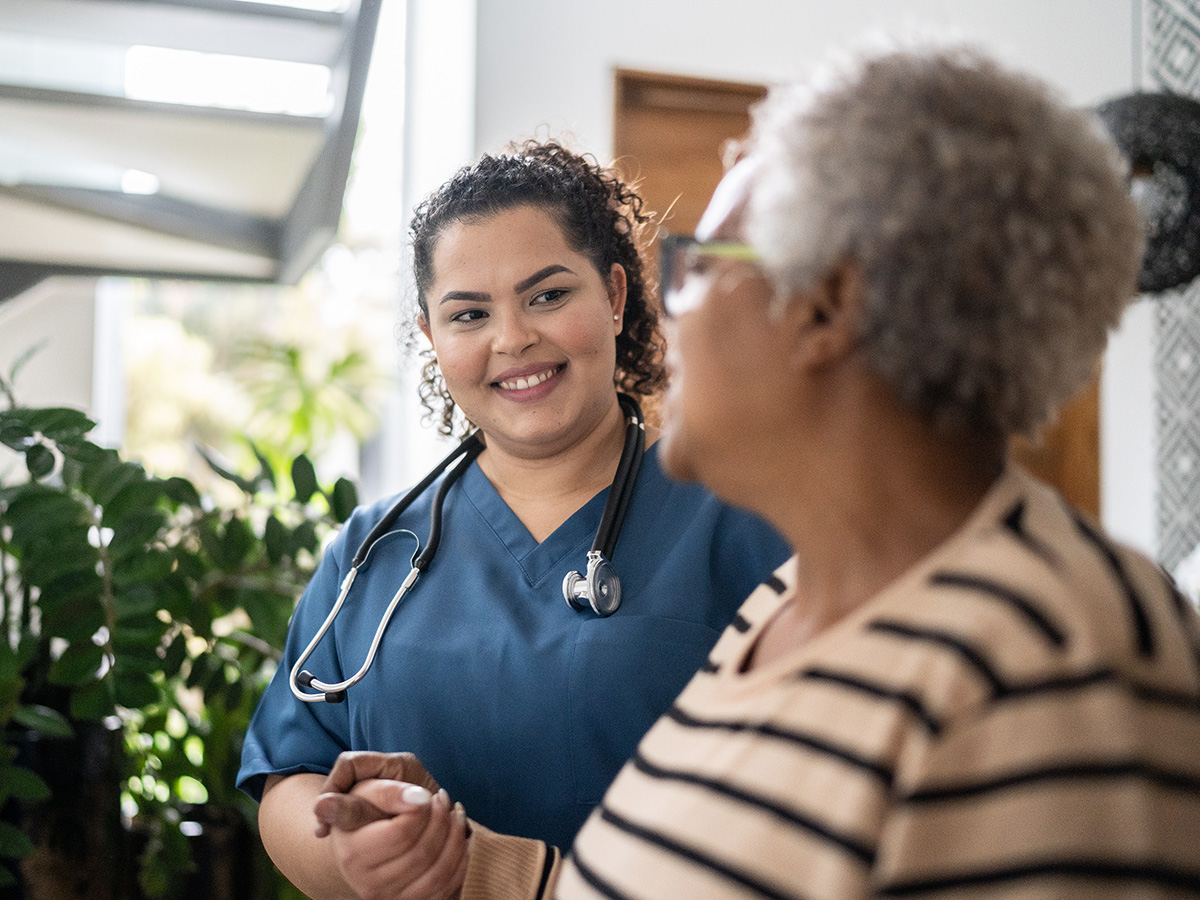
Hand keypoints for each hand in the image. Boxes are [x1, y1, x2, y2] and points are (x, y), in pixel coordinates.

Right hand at [313, 753, 467, 899]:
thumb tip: (416, 800)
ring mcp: (385, 894)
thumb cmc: (374, 797)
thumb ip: (384, 787)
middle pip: (421, 851)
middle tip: (439, 796)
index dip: (418, 813)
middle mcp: (362, 877)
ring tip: (451, 812)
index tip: (426, 795)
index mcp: (351, 847)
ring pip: (436, 871)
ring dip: (453, 835)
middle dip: (439, 817)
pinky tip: (458, 835)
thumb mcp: (373, 778)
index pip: (397, 834)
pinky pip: (446, 887)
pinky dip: (460, 858)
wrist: (374, 826)